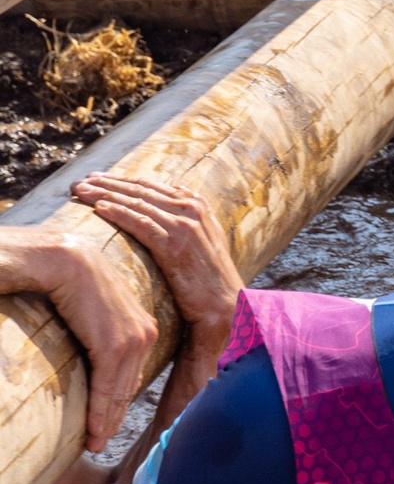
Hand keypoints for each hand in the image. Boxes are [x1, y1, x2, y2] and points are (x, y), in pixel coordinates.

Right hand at [0, 231, 155, 453]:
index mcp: (142, 325)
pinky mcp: (114, 342)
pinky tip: (92, 432)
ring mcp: (132, 337)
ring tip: (94, 444)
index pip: (132, 371)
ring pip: (120, 390)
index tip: (109, 425)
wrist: (60, 259)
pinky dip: (100, 411)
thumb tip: (90, 353)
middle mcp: (144, 332)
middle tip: (100, 443)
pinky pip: (108, 385)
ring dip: (106, 421)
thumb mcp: (92, 313)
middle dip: (115, 417)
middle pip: (129, 384)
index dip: (121, 400)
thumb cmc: (69, 283)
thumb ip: (98, 333)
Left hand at [74, 177, 242, 347]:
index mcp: (197, 205)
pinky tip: (99, 209)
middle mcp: (191, 210)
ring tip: (79, 192)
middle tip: (79, 182)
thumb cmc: (208, 279)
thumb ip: (186, 221)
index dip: (121, 180)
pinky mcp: (174, 246)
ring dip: (105, 194)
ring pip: (136, 202)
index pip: (151, 185)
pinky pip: (141, 224)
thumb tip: (165, 206)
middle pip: (140, 189)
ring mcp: (184, 226)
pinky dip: (119, 214)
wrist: (224, 304)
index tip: (97, 179)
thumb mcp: (201, 241)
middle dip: (107, 183)